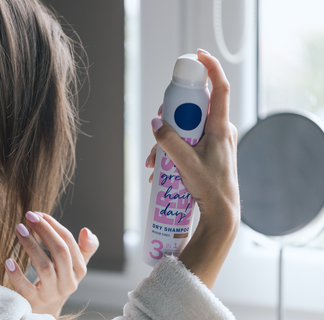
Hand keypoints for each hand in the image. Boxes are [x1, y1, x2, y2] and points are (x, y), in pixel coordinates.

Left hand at [5, 211, 98, 316]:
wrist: (47, 311)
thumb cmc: (59, 281)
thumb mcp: (74, 265)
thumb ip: (85, 248)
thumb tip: (87, 230)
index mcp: (79, 270)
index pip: (69, 243)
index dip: (54, 226)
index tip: (39, 214)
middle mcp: (68, 283)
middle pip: (60, 252)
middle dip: (44, 231)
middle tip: (29, 216)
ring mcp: (52, 294)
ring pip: (44, 267)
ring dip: (31, 246)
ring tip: (19, 230)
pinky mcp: (35, 303)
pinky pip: (26, 288)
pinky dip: (17, 274)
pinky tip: (9, 260)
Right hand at [146, 49, 239, 288]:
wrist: (222, 213)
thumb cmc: (210, 187)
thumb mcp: (185, 163)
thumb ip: (168, 141)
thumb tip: (155, 123)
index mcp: (220, 127)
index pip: (219, 88)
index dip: (210, 68)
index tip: (197, 55)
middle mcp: (220, 130)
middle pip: (195, 107)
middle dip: (172, 114)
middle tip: (160, 127)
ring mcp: (214, 141)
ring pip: (187, 126)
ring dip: (167, 139)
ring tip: (154, 162)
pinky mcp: (208, 151)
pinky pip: (188, 141)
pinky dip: (172, 149)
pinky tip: (159, 168)